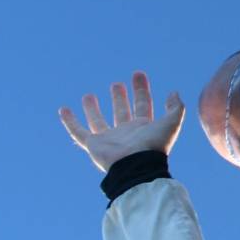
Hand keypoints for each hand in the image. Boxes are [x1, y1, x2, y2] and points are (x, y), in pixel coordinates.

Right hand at [59, 71, 184, 172]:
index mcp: (143, 127)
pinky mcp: (93, 145)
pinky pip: (79, 132)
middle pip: (121, 112)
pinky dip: (70, 122)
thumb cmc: (154, 146)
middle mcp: (126, 133)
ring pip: (99, 121)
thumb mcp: (171, 123)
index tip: (138, 73)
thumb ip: (176, 107)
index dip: (141, 89)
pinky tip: (63, 110)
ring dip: (94, 109)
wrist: (136, 166)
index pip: (142, 104)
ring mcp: (109, 139)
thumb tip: (174, 93)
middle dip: (119, 97)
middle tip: (116, 84)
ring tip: (89, 95)